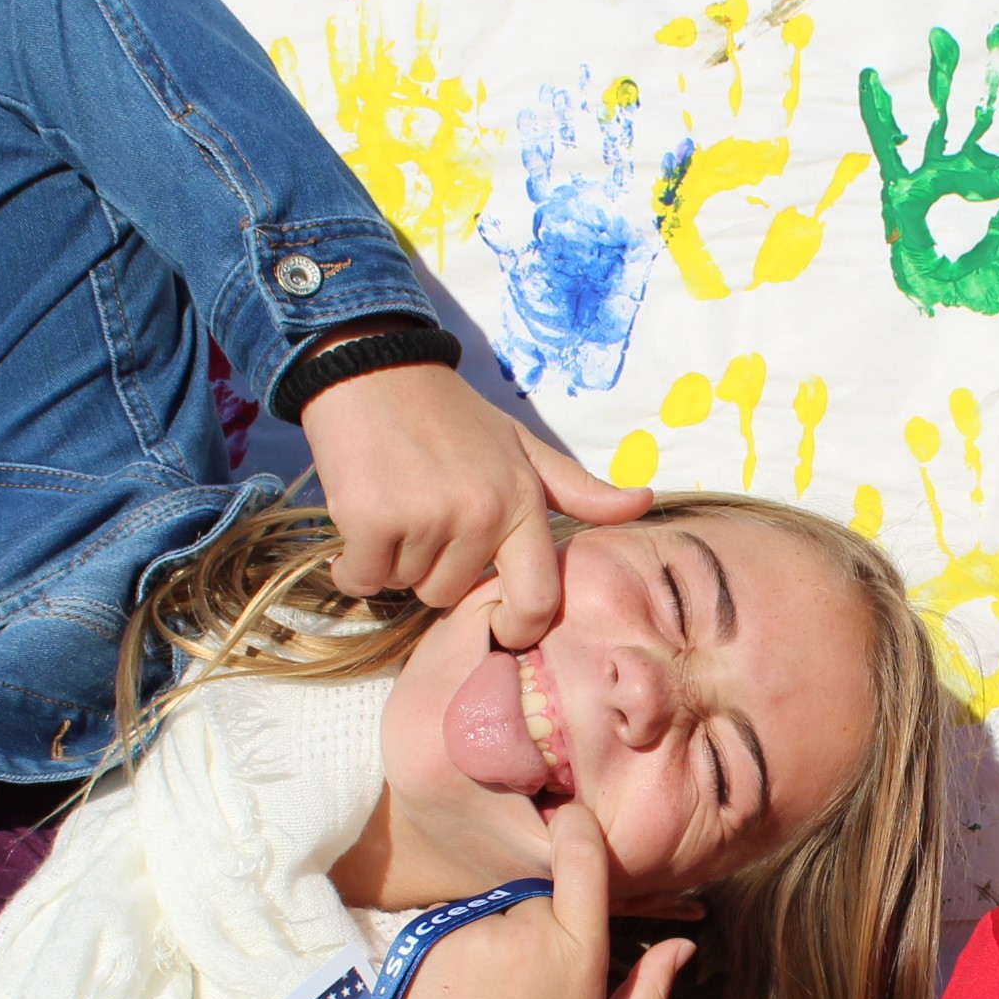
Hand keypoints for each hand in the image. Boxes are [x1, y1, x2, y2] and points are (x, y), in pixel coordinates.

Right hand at [298, 347, 647, 633]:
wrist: (373, 371)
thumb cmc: (453, 417)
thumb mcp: (523, 449)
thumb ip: (579, 490)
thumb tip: (644, 502)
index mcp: (522, 504)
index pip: (538, 600)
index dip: (518, 627)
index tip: (499, 625)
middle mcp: (480, 515)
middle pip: (451, 595)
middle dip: (434, 568)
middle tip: (425, 514)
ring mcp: (426, 518)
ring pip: (407, 586)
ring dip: (395, 559)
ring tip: (397, 503)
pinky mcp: (371, 520)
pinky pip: (363, 578)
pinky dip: (354, 562)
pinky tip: (363, 517)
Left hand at [379, 803, 693, 998]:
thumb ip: (652, 991)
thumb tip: (683, 943)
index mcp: (578, 951)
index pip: (582, 856)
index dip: (579, 828)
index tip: (575, 825)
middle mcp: (525, 931)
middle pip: (537, 890)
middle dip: (541, 918)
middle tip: (534, 979)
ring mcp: (473, 934)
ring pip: (495, 910)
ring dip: (499, 937)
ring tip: (495, 998)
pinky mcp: (429, 944)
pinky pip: (456, 925)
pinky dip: (463, 949)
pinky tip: (464, 998)